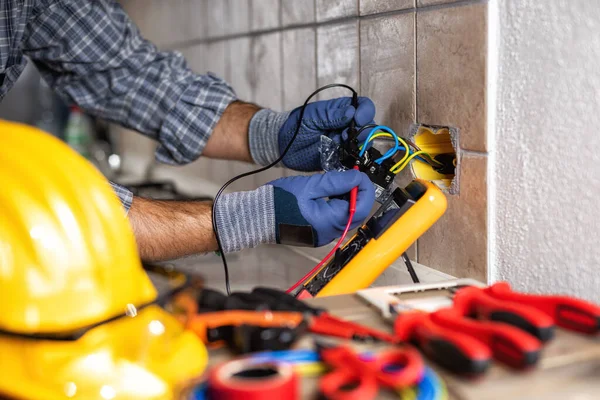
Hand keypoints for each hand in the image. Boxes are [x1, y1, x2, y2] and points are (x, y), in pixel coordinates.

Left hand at [248, 97, 375, 170]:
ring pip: (363, 145)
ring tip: (339, 145)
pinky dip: (350, 160)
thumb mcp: (313, 116)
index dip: (365, 112)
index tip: (357, 119)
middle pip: (368, 127)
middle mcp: (348, 126)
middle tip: (345, 135)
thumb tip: (352, 112)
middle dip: (362, 132)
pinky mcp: (340, 158)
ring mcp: (345, 143)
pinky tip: (339, 157)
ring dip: (356, 146)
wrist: (284, 146)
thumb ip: (332, 115)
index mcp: (343, 111)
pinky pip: (353, 160)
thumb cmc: (296, 126)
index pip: (364, 107)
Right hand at [270, 169, 374, 245]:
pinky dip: (338, 205)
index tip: (359, 174)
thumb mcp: (310, 186)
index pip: (360, 207)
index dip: (365, 189)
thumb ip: (336, 182)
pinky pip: (336, 219)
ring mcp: (324, 235)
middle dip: (358, 194)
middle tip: (350, 176)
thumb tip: (357, 177)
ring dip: (348, 199)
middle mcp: (330, 233)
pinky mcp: (319, 233)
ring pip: (347, 216)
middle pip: (356, 214)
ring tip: (339, 182)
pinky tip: (331, 193)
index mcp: (329, 222)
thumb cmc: (280, 201)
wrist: (259, 216)